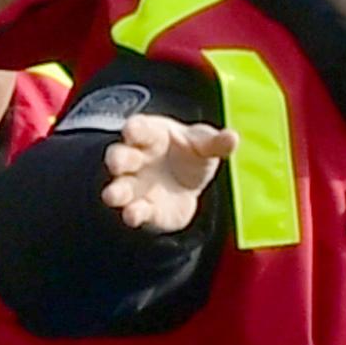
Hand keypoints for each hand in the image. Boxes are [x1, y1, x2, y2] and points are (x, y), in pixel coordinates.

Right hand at [98, 112, 238, 234]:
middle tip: (116, 162)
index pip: (138, 128)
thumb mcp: (205, 145)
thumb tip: (232, 138)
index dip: (134, 129)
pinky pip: (135, 211)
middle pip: (120, 156)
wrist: (187, 183)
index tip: (131, 130)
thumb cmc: (190, 153)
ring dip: (115, 191)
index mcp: (150, 135)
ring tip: (112, 196)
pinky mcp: (143, 208)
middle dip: (117, 159)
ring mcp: (136, 185)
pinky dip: (133, 213)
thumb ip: (215, 143)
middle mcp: (136, 159)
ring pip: (120, 187)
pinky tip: (133, 215)